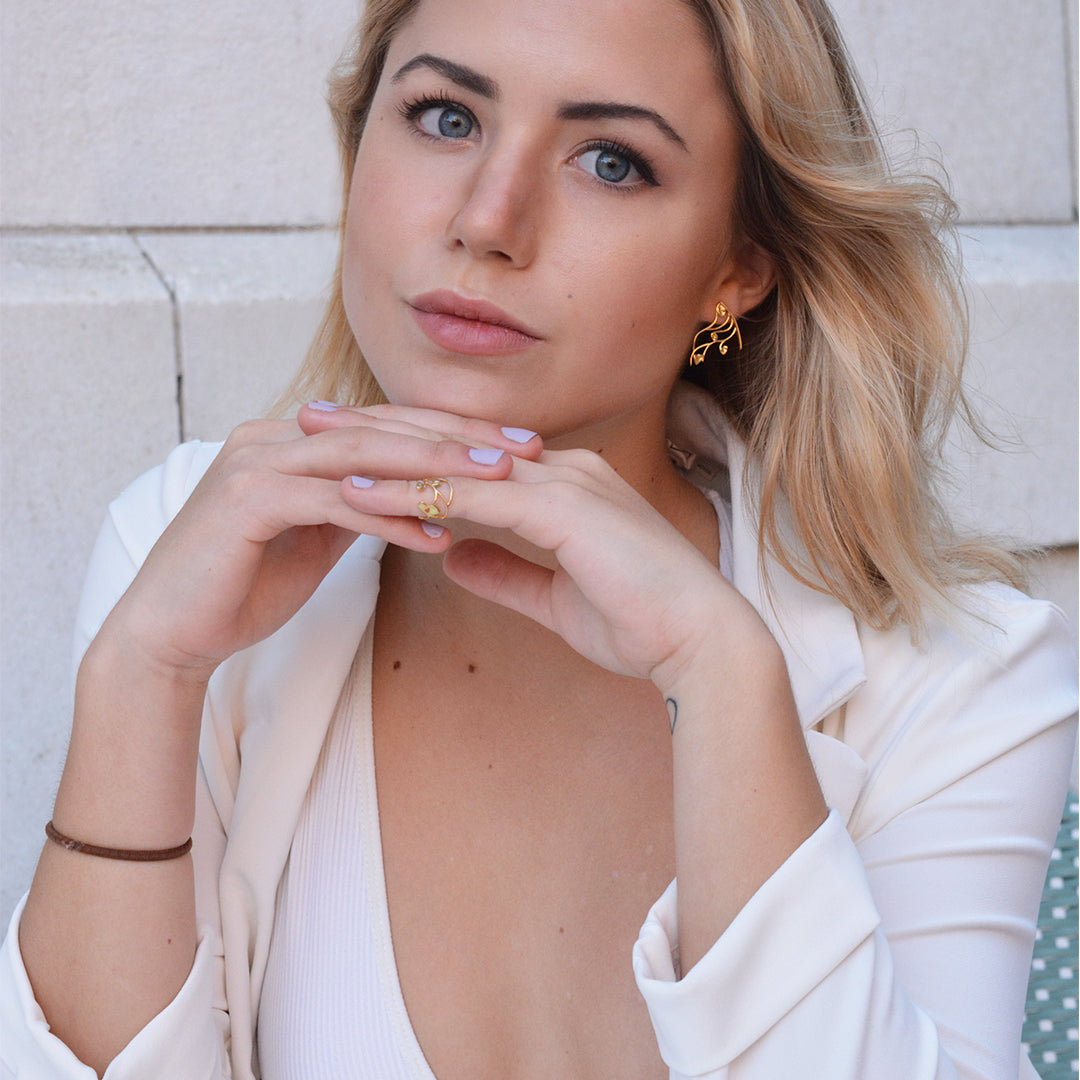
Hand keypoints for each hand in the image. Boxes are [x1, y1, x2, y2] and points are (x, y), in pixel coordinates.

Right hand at [104, 405, 543, 681]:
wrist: (172, 632)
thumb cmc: (245, 585)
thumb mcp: (315, 536)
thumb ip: (356, 506)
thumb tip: (412, 498)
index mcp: (296, 440)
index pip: (391, 424)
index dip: (457, 432)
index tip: (518, 448)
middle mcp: (276, 437)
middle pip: (388, 428)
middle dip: (462, 439)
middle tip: (526, 451)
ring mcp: (259, 462)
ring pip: (366, 456)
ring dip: (436, 469)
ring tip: (497, 484)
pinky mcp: (249, 501)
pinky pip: (335, 504)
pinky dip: (389, 519)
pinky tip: (438, 537)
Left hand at [304, 406, 737, 681]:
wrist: (702, 642)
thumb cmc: (642, 622)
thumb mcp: (555, 597)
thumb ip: (505, 572)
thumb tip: (452, 554)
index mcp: (561, 482)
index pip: (467, 454)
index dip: (406, 445)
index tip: (349, 446)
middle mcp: (559, 468)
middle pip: (449, 440)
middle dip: (376, 430)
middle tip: (311, 420)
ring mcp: (562, 482)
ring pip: (451, 460)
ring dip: (378, 452)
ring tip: (314, 446)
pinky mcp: (562, 510)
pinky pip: (470, 497)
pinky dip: (411, 495)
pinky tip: (360, 497)